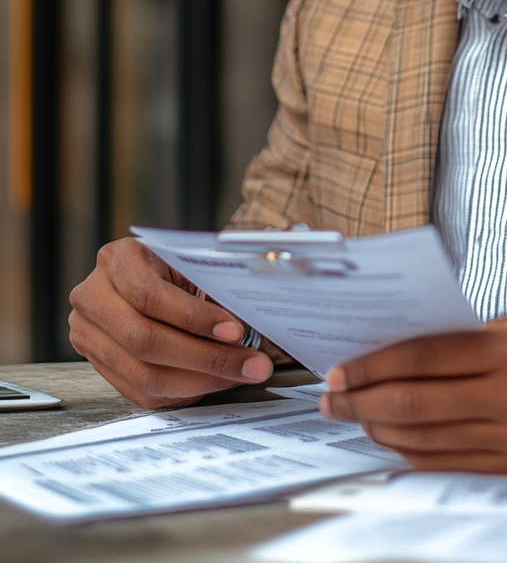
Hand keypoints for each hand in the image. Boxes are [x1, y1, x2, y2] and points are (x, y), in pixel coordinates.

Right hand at [69, 237, 273, 408]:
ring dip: (202, 379)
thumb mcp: (196, 258)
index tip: (237, 330)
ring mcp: (89, 333)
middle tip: (252, 363)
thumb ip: (227, 265)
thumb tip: (274, 263)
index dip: (195, 318)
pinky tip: (217, 380)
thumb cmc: (180, 266)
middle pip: (145, 340)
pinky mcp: (99, 363)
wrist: (151, 277)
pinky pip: (142, 391)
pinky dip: (185, 390)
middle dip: (207, 357)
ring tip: (243, 372)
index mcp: (118, 259)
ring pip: (144, 372)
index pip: (150, 296)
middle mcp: (93, 296)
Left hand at [319, 316, 506, 472]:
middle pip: (415, 403)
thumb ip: (466, 339)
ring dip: (380, 429)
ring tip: (356, 416)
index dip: (373, 365)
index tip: (341, 369)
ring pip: (426, 440)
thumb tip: (400, 351)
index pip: (424, 357)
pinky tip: (393, 440)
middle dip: (362, 401)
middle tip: (333, 398)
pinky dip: (411, 454)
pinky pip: (449, 465)